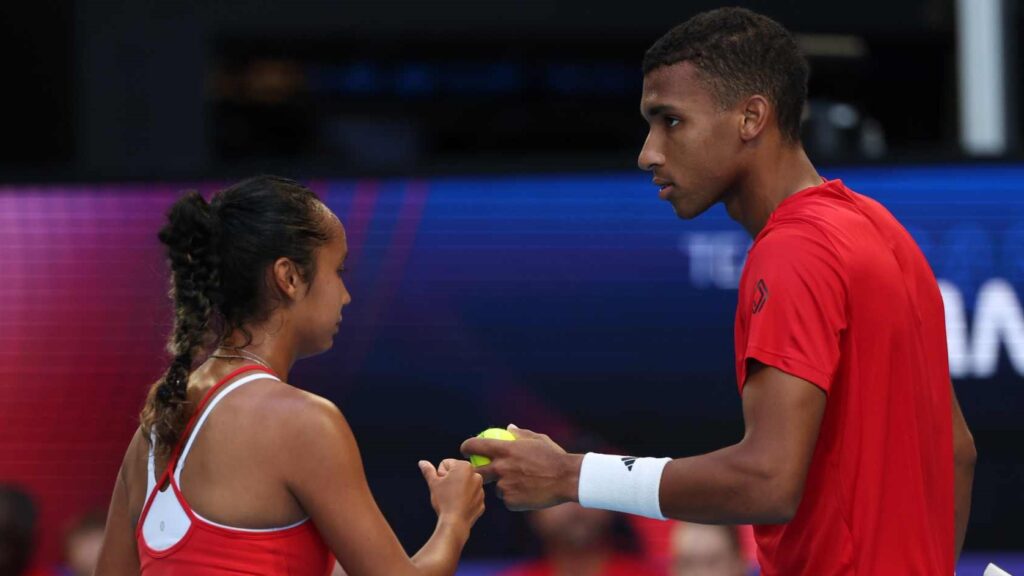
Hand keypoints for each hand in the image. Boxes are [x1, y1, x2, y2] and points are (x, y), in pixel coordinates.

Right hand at [419, 458, 484, 528]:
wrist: (454, 522)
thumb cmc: (444, 501)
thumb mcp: (433, 483)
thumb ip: (428, 470)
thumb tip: (422, 463)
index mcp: (464, 466)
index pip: (446, 464)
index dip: (440, 474)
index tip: (441, 484)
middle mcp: (476, 475)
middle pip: (456, 473)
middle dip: (450, 480)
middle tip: (446, 491)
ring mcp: (480, 488)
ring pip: (464, 484)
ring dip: (458, 488)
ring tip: (452, 499)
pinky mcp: (481, 500)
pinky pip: (470, 495)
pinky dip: (464, 499)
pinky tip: (458, 505)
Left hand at [459, 425, 583, 510]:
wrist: (567, 479)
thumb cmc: (554, 456)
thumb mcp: (537, 439)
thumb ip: (519, 434)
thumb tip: (509, 427)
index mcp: (504, 450)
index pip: (475, 446)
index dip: (467, 447)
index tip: (465, 449)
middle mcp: (501, 468)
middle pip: (477, 472)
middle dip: (476, 472)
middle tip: (481, 472)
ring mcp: (505, 486)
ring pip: (496, 488)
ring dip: (503, 486)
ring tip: (522, 484)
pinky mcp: (511, 502)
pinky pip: (508, 500)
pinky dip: (514, 497)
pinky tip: (529, 493)